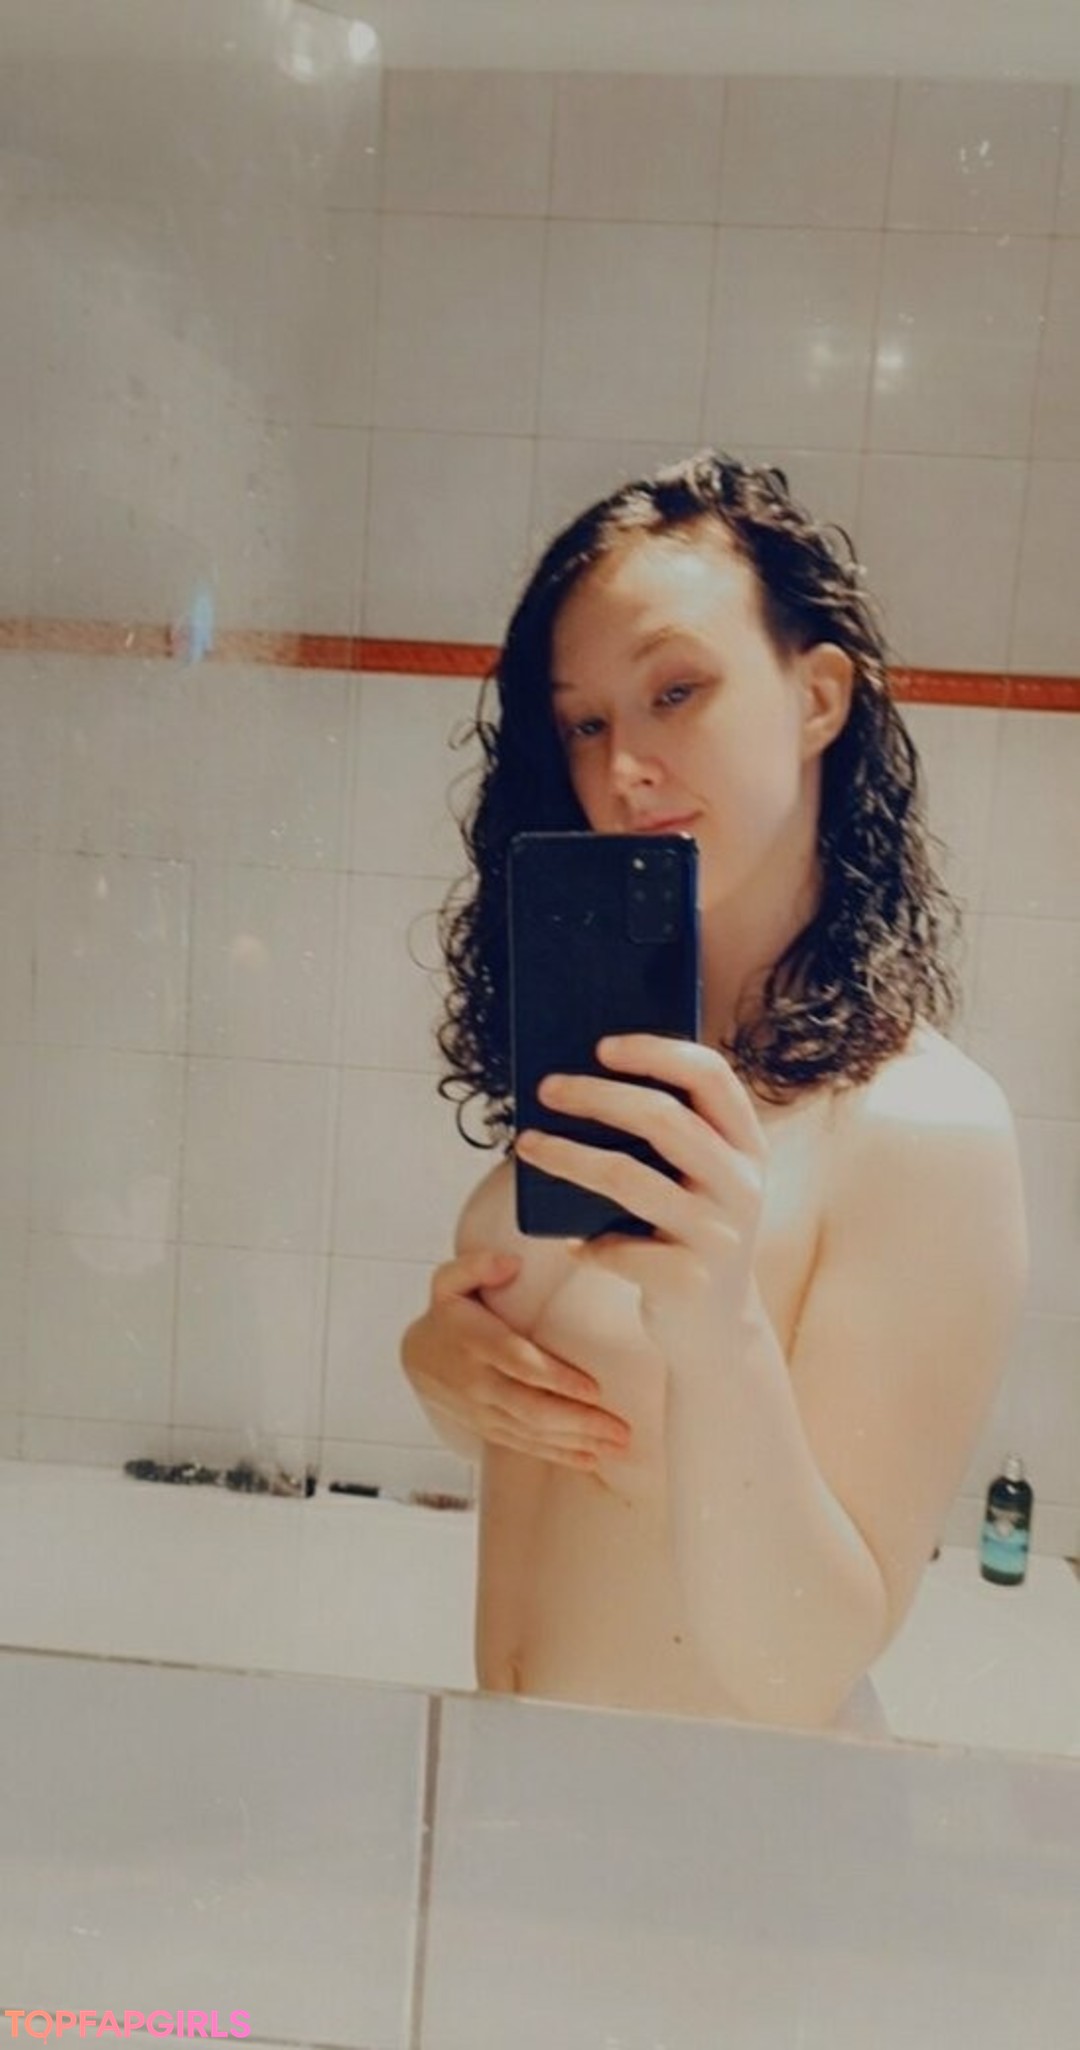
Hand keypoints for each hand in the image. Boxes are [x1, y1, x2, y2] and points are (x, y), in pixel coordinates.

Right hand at [401, 1247, 632, 1469]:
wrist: (418, 1358)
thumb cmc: (447, 1315)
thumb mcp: (449, 1281)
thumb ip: (476, 1266)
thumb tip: (509, 1263)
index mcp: (475, 1342)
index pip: (519, 1362)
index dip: (555, 1377)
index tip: (593, 1388)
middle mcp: (479, 1382)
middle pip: (532, 1407)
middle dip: (579, 1421)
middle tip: (620, 1428)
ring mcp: (485, 1411)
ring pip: (533, 1432)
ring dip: (578, 1442)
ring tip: (617, 1445)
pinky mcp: (491, 1428)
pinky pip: (527, 1446)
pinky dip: (559, 1455)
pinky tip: (591, 1459)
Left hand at [515, 1035, 767, 1360]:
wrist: (714, 1331)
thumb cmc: (686, 1236)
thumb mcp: (699, 1182)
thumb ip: (669, 1137)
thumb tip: (583, 1080)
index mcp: (749, 1147)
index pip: (710, 1076)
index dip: (656, 1052)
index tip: (601, 1046)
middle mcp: (743, 1185)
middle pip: (663, 1118)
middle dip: (596, 1096)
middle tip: (548, 1088)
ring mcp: (719, 1234)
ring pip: (627, 1178)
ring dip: (567, 1157)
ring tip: (528, 1146)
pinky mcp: (690, 1280)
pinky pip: (618, 1247)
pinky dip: (586, 1243)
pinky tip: (571, 1243)